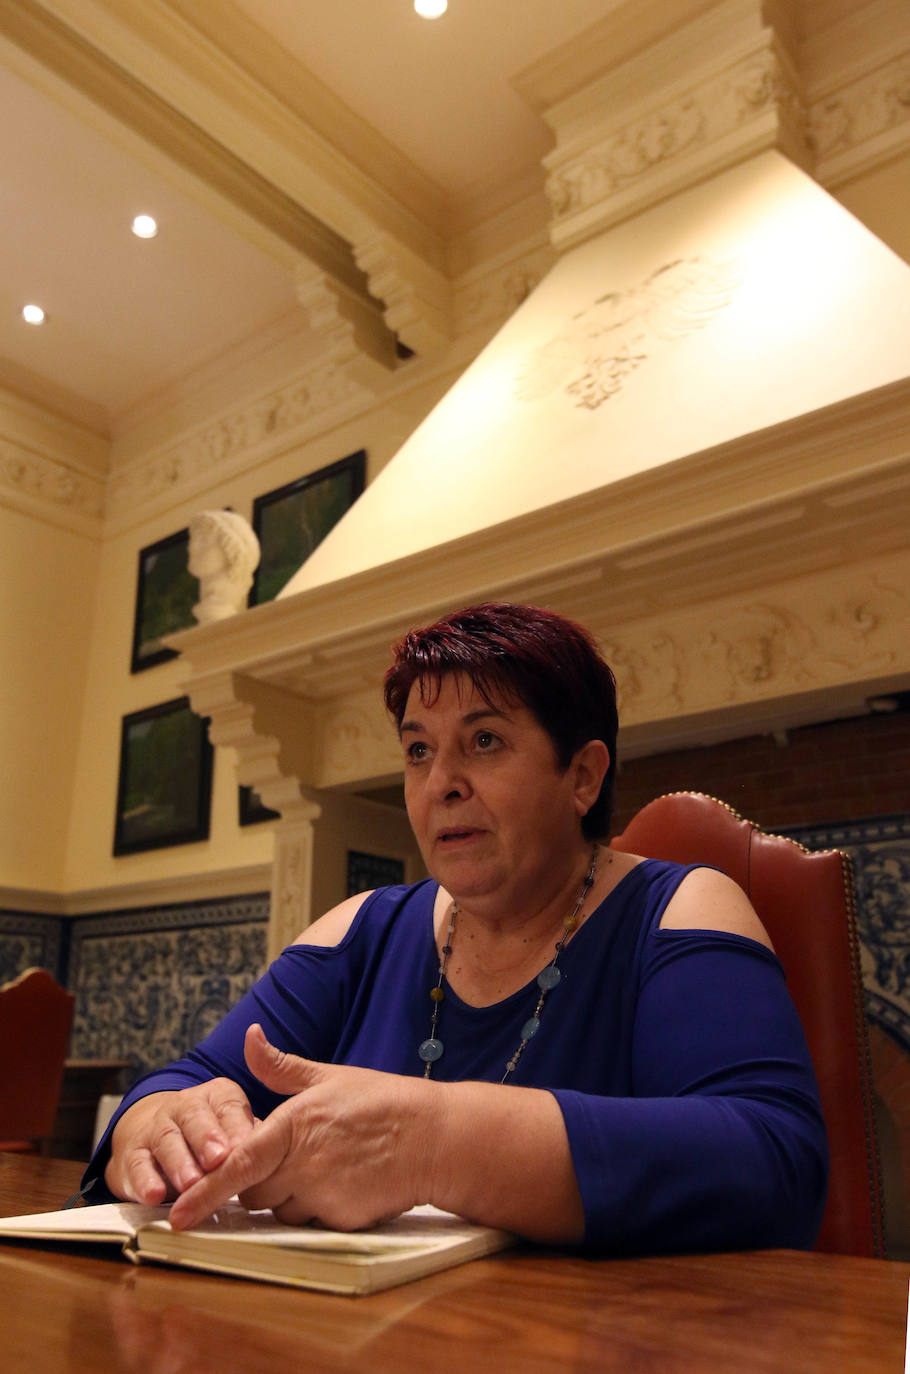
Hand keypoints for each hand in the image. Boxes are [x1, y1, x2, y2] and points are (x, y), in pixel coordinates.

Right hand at [105, 1078, 256, 1204]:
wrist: (160, 1138)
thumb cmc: (216, 1139)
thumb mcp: (239, 1131)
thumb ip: (255, 1137)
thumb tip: (277, 1156)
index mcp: (218, 1096)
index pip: (228, 1104)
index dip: (236, 1125)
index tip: (244, 1146)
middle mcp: (185, 1105)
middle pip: (195, 1117)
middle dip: (207, 1139)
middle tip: (219, 1161)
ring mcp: (157, 1126)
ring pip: (167, 1139)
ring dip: (179, 1163)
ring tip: (191, 1185)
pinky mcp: (134, 1153)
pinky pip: (137, 1164)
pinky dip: (145, 1181)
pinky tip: (154, 1195)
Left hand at [168, 1023, 437, 1231]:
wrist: (436, 1138)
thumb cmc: (382, 1101)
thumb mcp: (329, 1076)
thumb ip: (280, 1066)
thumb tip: (248, 1036)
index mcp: (295, 1124)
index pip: (238, 1165)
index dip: (204, 1192)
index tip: (177, 1216)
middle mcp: (305, 1164)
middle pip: (253, 1192)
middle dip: (259, 1180)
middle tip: (289, 1154)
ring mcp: (325, 1196)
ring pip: (280, 1209)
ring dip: (287, 1195)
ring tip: (324, 1164)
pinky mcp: (343, 1220)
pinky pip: (310, 1222)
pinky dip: (315, 1207)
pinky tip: (342, 1181)